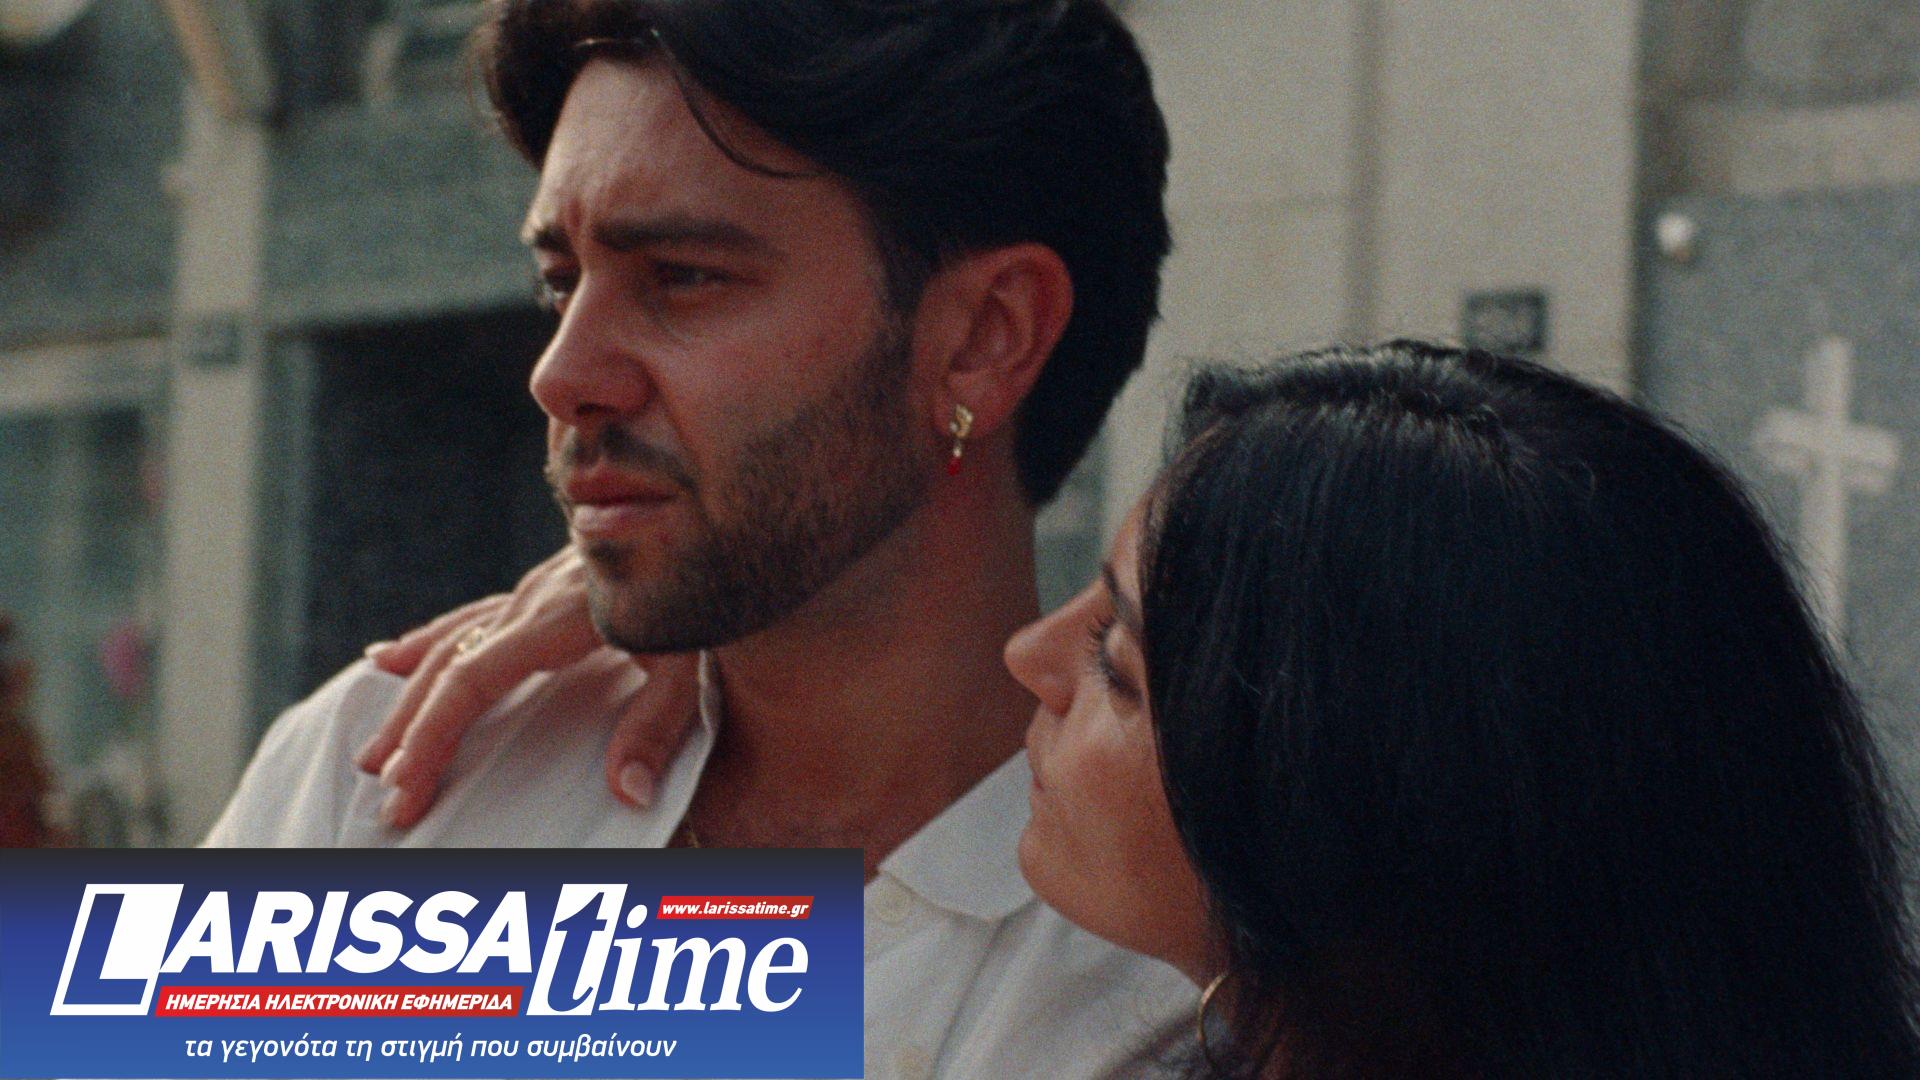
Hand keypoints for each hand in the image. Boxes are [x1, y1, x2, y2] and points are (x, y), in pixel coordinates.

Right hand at [355, 547, 701, 827]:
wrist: (699, 518)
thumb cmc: (698, 591)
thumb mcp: (691, 661)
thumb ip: (658, 725)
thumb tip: (630, 794)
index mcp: (557, 618)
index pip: (472, 679)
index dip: (434, 734)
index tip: (408, 785)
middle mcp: (530, 600)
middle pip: (447, 667)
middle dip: (410, 733)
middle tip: (386, 794)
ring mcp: (530, 591)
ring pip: (449, 645)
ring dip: (409, 700)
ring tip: (373, 752)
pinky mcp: (537, 590)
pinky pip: (466, 620)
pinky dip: (424, 643)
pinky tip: (388, 660)